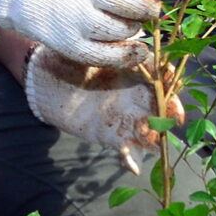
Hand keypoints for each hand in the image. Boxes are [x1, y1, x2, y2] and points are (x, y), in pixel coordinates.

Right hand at [0, 0, 172, 67]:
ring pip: (127, 30)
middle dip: (150, 8)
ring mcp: (78, 16)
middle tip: (146, 6)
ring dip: (135, 28)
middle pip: (141, 6)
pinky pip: (105, 55)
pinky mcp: (64, 40)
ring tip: (129, 20)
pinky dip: (126, 56)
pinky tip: (136, 52)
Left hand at [23, 46, 179, 171]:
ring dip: (154, 136)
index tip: (173, 82)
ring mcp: (122, 118)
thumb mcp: (96, 49)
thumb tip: (144, 51)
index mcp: (135, 74)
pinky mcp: (107, 135)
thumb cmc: (69, 55)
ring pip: (148, 131)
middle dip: (171, 113)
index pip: (162, 79)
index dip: (171, 82)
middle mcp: (134, 97)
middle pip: (161, 108)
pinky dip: (132, 159)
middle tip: (173, 118)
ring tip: (149, 137)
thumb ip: (119, 51)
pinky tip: (133, 166)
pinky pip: (125, 149)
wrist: (42, 77)